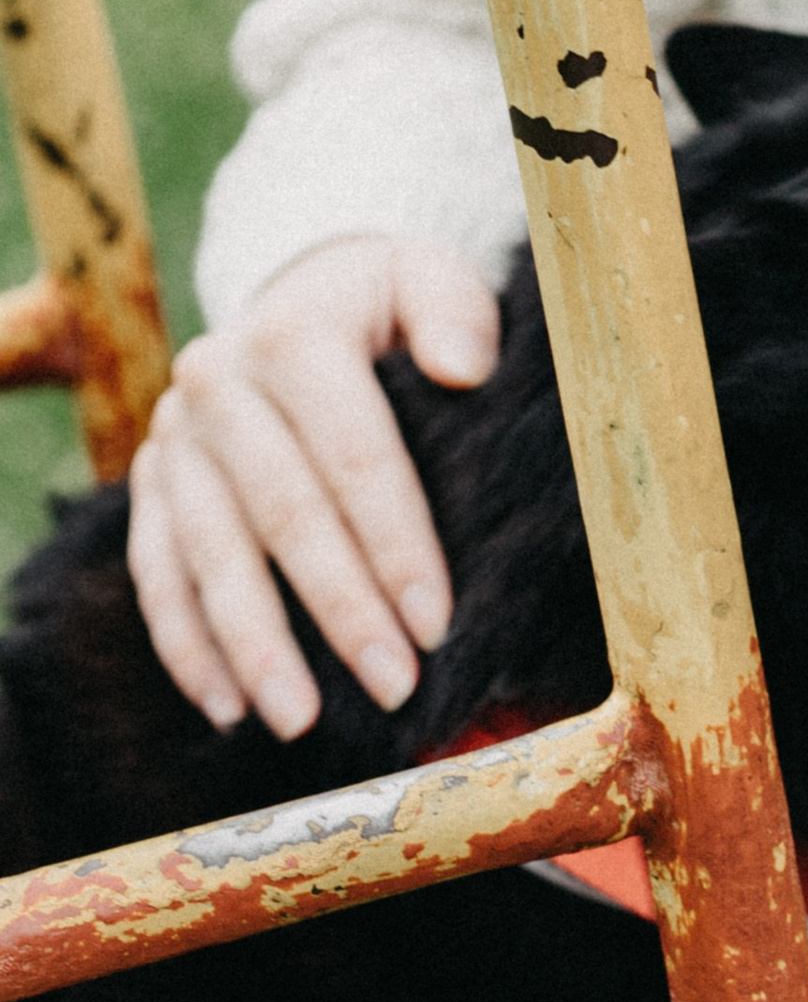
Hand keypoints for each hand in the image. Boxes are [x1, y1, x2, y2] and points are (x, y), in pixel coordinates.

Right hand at [127, 238, 499, 738]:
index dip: (395, 543)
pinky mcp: (150, 484)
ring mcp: (175, 438)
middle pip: (283, 513)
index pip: (352, 454)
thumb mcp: (426, 282)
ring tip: (301, 719)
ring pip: (210, 554)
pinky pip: (157, 572)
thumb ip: (454, 311)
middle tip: (392, 686)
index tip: (435, 623)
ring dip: (254, 646)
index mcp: (293, 336)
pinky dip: (187, 645)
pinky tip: (227, 708)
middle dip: (339, 610)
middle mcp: (218, 383)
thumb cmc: (386, 311)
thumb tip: (463, 366)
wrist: (297, 298)